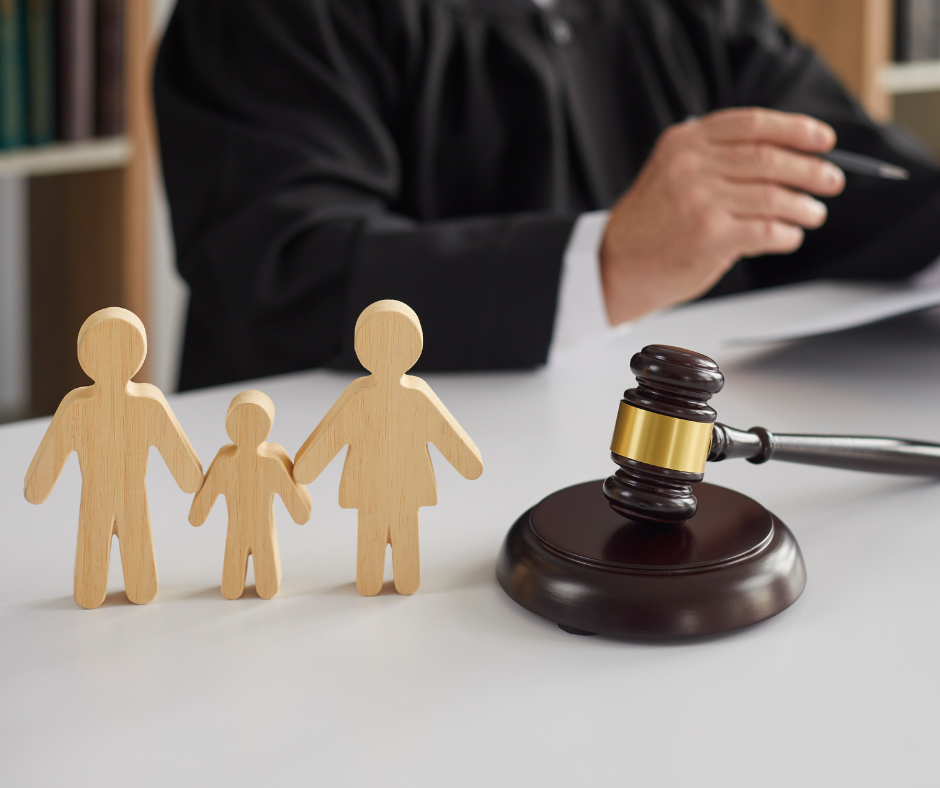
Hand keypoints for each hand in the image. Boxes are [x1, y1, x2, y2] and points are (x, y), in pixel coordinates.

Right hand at [599, 108, 845, 323]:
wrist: (616, 265)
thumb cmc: (651, 224)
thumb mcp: (672, 172)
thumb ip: (715, 158)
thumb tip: (783, 158)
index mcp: (684, 142)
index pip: (753, 124)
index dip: (795, 129)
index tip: (822, 139)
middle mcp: (692, 166)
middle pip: (770, 158)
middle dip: (810, 170)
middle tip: (830, 180)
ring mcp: (701, 201)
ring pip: (774, 196)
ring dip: (803, 206)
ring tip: (813, 213)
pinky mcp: (710, 236)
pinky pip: (767, 230)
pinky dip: (786, 234)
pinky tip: (789, 236)